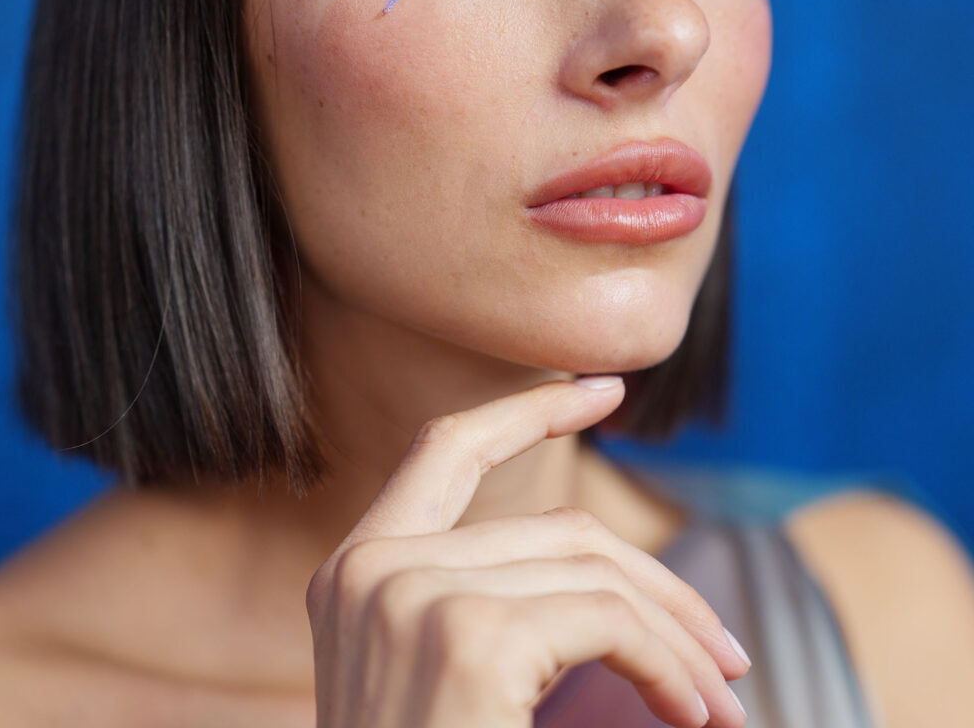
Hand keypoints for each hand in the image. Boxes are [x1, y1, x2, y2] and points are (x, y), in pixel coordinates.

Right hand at [307, 378, 749, 726]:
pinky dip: (669, 663)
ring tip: (720, 697)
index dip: (527, 409)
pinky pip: (608, 618)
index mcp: (359, 573)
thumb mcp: (450, 682)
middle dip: (654, 577)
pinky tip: (693, 713)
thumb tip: (617, 582)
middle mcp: (373, 571)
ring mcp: (410, 597)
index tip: (602, 388)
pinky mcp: (467, 640)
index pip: (447, 449)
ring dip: (675, 631)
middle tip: (723, 648)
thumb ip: (502, 609)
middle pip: (554, 526)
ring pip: (591, 568)